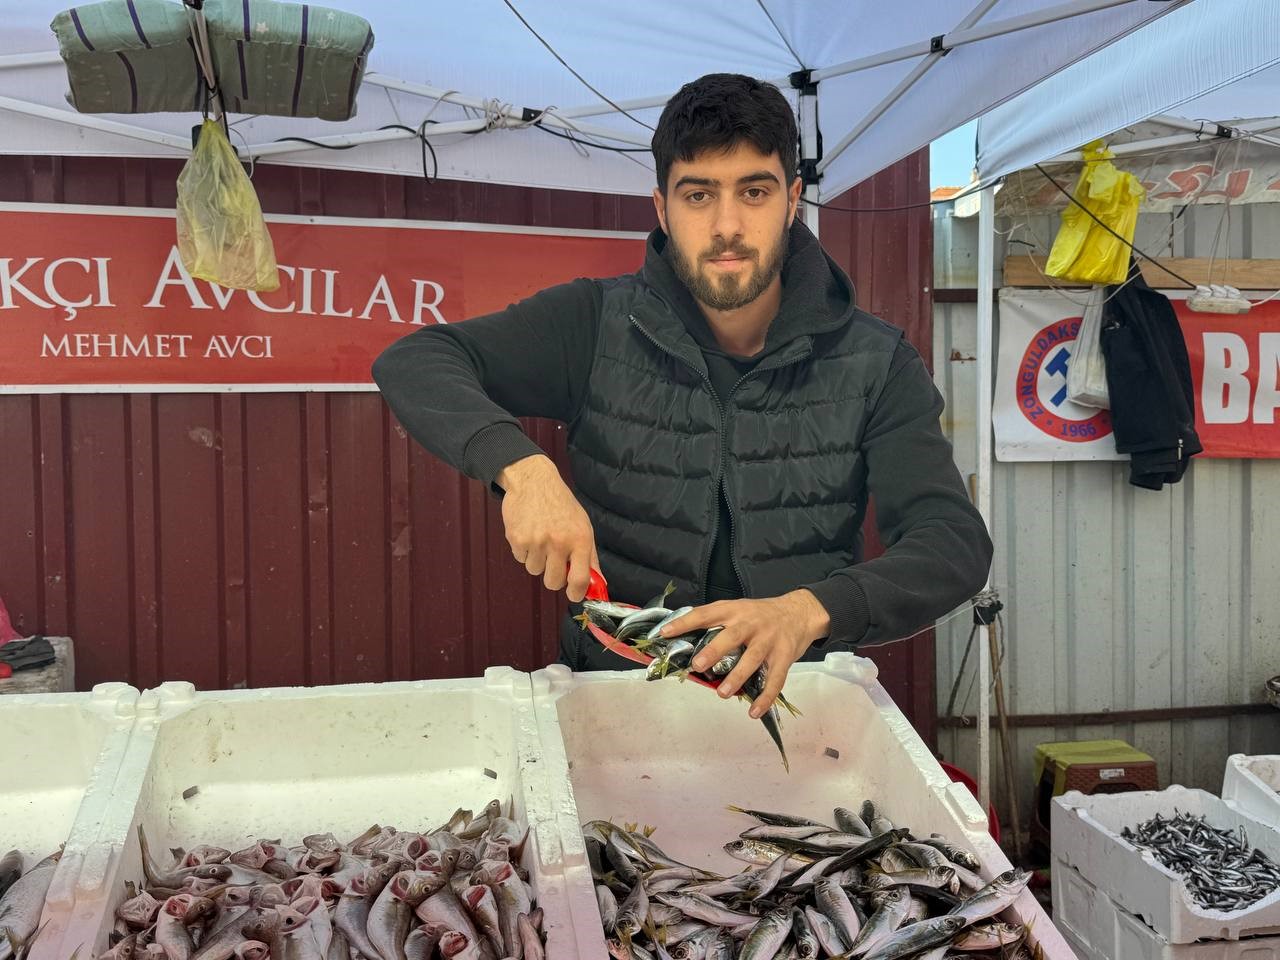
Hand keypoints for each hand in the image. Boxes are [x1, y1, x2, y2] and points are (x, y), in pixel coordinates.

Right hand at [497, 454, 598, 602]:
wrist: (534, 481)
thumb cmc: (561, 504)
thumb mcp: (583, 526)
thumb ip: (590, 557)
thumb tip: (599, 583)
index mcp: (580, 540)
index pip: (579, 579)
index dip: (576, 593)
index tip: (574, 594)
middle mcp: (559, 542)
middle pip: (553, 582)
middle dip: (554, 578)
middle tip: (554, 561)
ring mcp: (536, 542)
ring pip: (535, 571)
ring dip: (537, 561)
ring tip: (540, 539)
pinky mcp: (517, 539)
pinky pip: (520, 559)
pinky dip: (524, 551)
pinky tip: (529, 533)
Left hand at [660, 591, 830, 717]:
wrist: (801, 611)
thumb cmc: (762, 614)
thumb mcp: (739, 609)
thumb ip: (718, 624)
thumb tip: (687, 645)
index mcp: (734, 610)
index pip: (706, 614)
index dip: (685, 622)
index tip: (665, 633)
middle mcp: (751, 623)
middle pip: (731, 636)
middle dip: (714, 651)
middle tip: (698, 666)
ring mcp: (769, 639)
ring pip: (753, 658)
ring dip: (737, 677)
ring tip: (722, 693)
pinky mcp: (785, 655)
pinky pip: (776, 679)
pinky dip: (765, 697)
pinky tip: (754, 711)